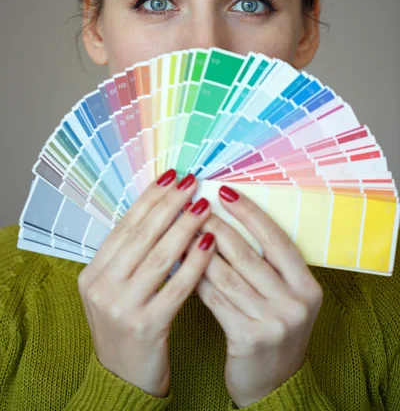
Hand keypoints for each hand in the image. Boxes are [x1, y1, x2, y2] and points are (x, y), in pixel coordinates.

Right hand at [77, 171, 215, 397]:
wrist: (122, 381)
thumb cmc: (126, 328)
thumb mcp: (115, 290)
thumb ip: (130, 256)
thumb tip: (160, 210)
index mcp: (92, 273)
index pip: (125, 226)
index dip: (150, 198)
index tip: (171, 176)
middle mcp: (101, 287)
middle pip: (142, 235)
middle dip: (169, 204)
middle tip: (191, 181)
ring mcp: (120, 307)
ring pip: (159, 256)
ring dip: (184, 226)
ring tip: (204, 205)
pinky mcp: (145, 326)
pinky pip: (176, 286)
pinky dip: (195, 262)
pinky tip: (210, 243)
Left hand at [184, 184, 322, 407]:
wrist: (274, 385)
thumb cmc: (273, 330)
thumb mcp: (284, 298)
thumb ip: (267, 266)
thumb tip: (227, 220)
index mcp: (308, 286)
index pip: (277, 239)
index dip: (250, 212)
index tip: (225, 191)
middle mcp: (296, 303)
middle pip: (248, 254)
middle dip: (216, 226)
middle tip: (192, 205)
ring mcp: (274, 322)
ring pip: (227, 274)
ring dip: (199, 249)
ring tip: (180, 228)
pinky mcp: (249, 339)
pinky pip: (215, 299)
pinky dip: (196, 277)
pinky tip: (180, 263)